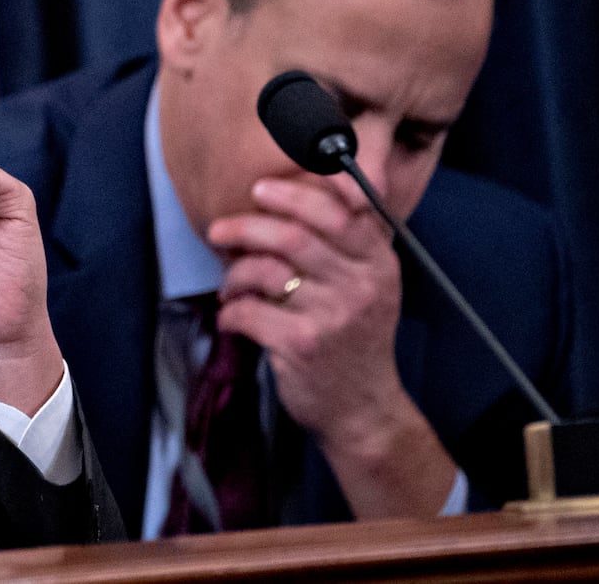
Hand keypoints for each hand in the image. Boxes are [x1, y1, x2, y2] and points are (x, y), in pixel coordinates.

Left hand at [208, 171, 455, 517]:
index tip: (260, 190)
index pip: (339, 212)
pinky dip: (231, 312)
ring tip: (230, 285)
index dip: (294, 195)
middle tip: (219, 230)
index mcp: (378, 264)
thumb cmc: (356, 340)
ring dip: (235, 274)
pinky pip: (250, 312)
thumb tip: (293, 199)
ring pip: (265, 272)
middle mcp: (360, 286)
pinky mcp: (301, 346)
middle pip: (293, 236)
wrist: (363, 408)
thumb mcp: (370, 287)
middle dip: (246, 227)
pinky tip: (231, 317)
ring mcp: (332, 318)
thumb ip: (346, 245)